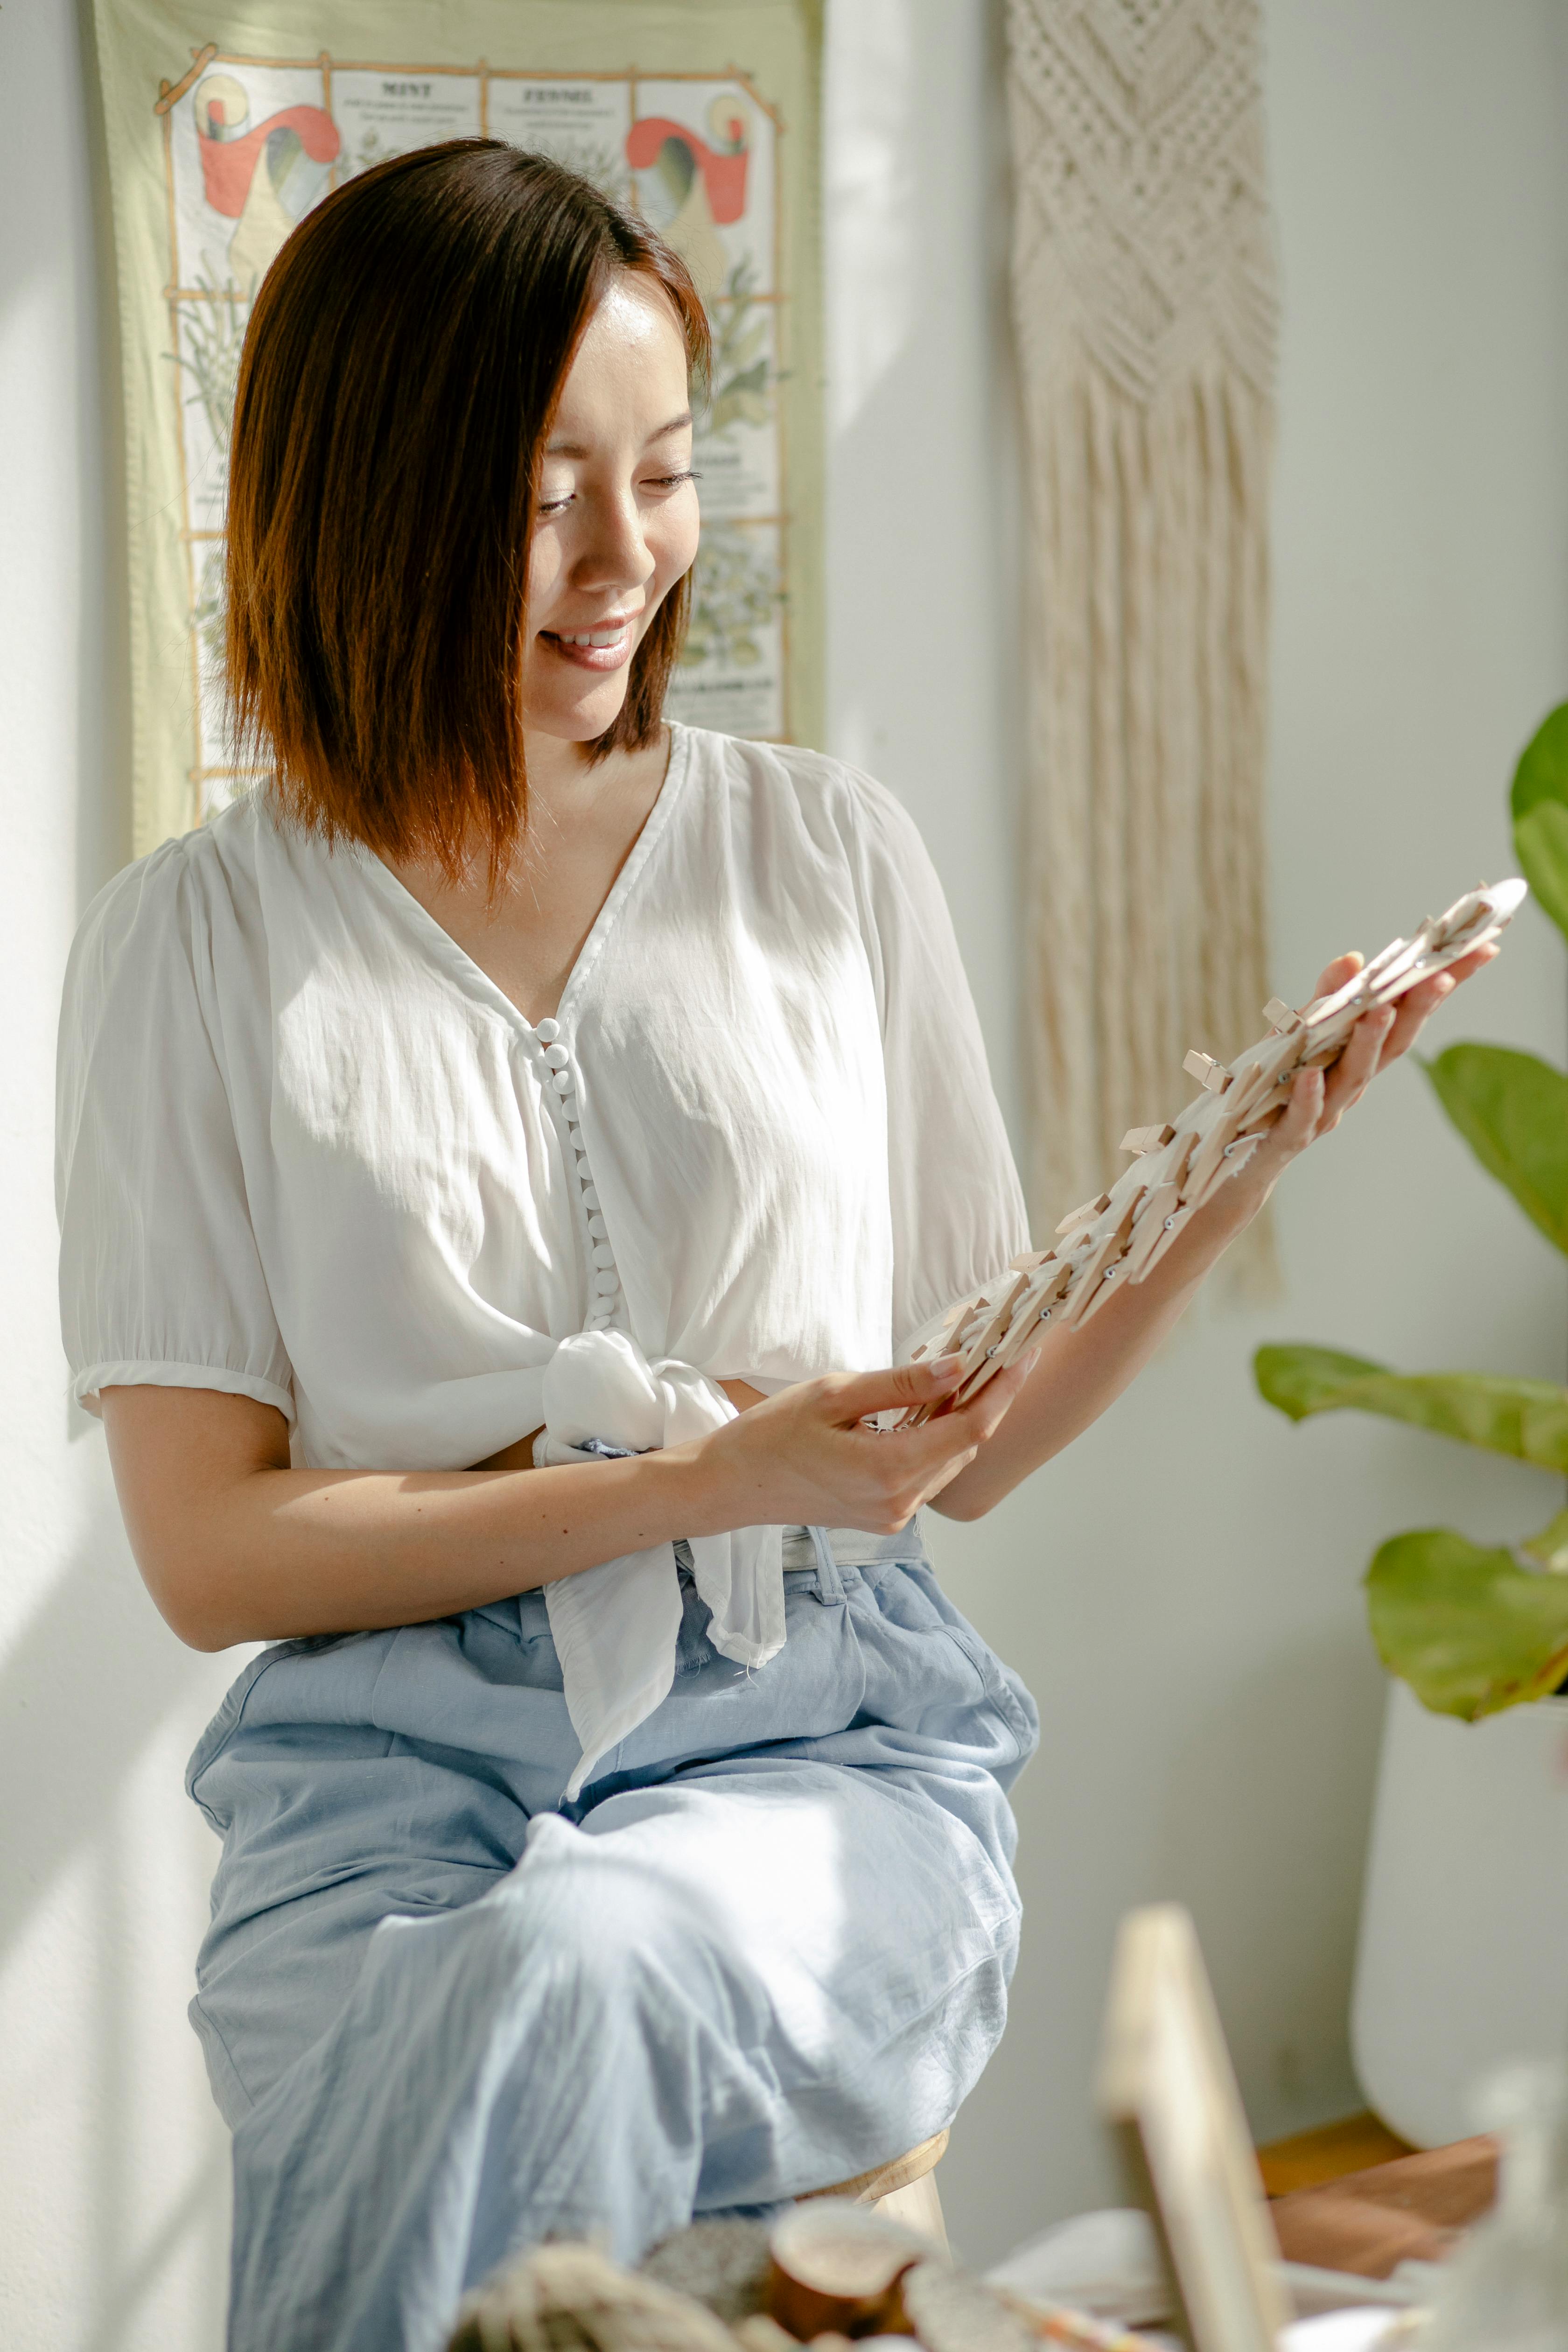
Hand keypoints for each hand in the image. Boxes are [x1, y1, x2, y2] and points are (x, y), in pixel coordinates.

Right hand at [688, 1351, 1037, 1535]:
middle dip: (991, 1399)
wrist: (732, 1486)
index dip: (1004, 1389)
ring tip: (976, 1374)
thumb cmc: (771, 1435)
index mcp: (889, 1470)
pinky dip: (939, 1439)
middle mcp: (900, 1501)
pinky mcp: (885, 1516)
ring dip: (966, 1419)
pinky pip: (928, 1473)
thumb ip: (901, 1384)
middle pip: (967, 1445)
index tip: (1024, 1354)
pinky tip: (936, 1408)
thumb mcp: (835, 1394)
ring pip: (950, 1461)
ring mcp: (893, 1514)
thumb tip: (958, 1368)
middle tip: (1005, 1353)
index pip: (971, 1428)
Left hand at [1227, 940, 1498, 1200]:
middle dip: (1417, 1010)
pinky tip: (1311, 1078)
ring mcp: (1322, 1114)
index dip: (1438, 987)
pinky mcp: (1285, 1139)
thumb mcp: (1293, 1040)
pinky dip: (1309, 1098)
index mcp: (1356, 1058)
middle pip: (1391, 1046)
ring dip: (1369, 1045)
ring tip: (1381, 1011)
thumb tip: (1354, 959)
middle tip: (1440, 974)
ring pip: (1353, 1079)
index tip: (1479, 951)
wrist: (1239, 1163)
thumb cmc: (1271, 1094)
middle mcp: (1349, 1086)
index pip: (1405, 1017)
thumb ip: (1323, 1002)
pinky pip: (1300, 1119)